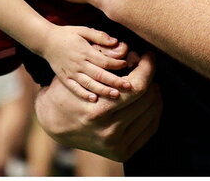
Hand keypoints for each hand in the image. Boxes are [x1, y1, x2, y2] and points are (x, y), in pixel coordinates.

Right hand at [35, 50, 160, 161]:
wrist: (55, 123)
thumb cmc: (68, 91)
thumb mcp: (82, 75)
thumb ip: (108, 65)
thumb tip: (136, 56)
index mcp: (99, 111)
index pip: (137, 87)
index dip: (148, 68)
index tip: (149, 56)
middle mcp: (109, 131)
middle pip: (147, 99)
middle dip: (150, 79)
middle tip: (146, 68)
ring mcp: (117, 145)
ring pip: (151, 114)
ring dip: (154, 94)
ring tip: (148, 83)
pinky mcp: (122, 153)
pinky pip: (149, 130)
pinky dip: (153, 112)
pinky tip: (149, 100)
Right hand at [43, 25, 131, 101]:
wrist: (46, 41)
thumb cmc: (67, 34)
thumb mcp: (83, 30)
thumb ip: (99, 36)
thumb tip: (116, 42)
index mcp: (85, 51)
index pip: (104, 61)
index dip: (117, 64)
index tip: (127, 64)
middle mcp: (79, 64)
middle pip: (100, 75)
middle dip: (115, 81)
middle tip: (129, 87)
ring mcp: (71, 73)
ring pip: (89, 84)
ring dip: (103, 90)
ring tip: (116, 95)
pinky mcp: (65, 79)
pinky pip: (75, 88)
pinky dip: (84, 94)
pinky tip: (94, 99)